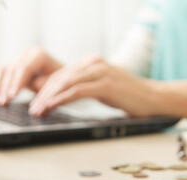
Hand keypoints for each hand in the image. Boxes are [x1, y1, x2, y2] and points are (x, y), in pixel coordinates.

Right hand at [0, 47, 62, 104]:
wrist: (60, 78)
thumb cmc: (60, 82)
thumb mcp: (55, 84)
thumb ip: (44, 84)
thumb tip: (34, 84)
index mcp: (39, 55)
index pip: (24, 68)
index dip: (17, 82)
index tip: (12, 95)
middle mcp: (27, 54)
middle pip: (12, 69)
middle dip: (6, 87)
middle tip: (3, 102)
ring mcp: (19, 59)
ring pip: (2, 71)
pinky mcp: (13, 66)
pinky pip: (0, 74)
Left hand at [28, 55, 159, 116]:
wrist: (155, 98)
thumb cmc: (131, 96)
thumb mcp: (104, 87)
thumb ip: (86, 86)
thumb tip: (64, 94)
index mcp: (93, 62)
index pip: (62, 73)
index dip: (45, 88)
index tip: (35, 101)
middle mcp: (95, 63)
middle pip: (60, 77)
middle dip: (42, 93)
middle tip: (32, 108)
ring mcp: (101, 72)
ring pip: (66, 83)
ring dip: (48, 97)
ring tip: (38, 110)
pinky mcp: (106, 84)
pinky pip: (78, 91)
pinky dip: (62, 99)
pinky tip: (52, 106)